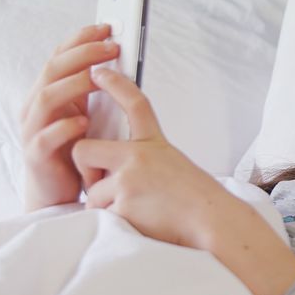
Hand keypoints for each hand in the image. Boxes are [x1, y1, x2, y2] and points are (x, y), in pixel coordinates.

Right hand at [21, 23, 118, 211]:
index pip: (60, 56)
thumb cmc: (75, 147)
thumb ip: (95, 89)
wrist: (58, 190)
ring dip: (74, 84)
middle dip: (83, 54)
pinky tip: (84, 121)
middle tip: (111, 47)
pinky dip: (66, 127)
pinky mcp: (36, 155)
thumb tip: (121, 58)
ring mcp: (32, 129)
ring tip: (99, 78)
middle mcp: (36, 106)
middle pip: (52, 69)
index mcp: (48, 91)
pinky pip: (46, 137)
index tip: (106, 27)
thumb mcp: (87, 112)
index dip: (80, 39)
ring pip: (46, 98)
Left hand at [76, 67, 294, 294]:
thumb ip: (142, 161)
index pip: (134, 104)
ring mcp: (127, 180)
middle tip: (106, 185)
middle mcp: (137, 156)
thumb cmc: (196, 199)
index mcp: (154, 143)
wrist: (211, 220)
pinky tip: (139, 223)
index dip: (115, 84)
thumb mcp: (173, 165)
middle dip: (85, 171)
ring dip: (106, 205)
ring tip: (138, 211)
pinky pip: (99, 215)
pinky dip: (114, 223)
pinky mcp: (122, 205)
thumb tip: (110, 172)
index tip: (99, 71)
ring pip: (91, 192)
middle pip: (83, 150)